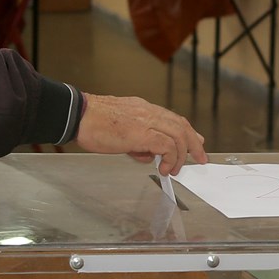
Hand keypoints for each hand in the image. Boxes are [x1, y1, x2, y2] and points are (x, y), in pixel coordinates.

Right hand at [74, 94, 207, 173]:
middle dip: (194, 144)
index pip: (173, 119)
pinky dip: (170, 158)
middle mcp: (149, 112)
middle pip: (182, 126)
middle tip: (199, 158)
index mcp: (143, 109)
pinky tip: (163, 168)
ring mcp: (147, 121)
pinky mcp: (143, 133)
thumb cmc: (92, 122)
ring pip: (179, 135)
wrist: (79, 115)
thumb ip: (136, 141)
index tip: (196, 143)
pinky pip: (167, 146)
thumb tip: (147, 154)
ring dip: (181, 155)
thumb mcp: (120, 130)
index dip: (188, 132)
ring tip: (174, 169)